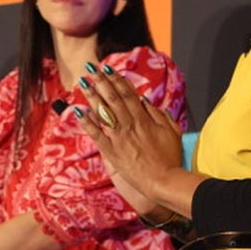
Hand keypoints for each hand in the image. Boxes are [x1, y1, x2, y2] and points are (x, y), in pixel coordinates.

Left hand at [73, 67, 182, 203]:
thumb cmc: (170, 158)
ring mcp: (119, 138)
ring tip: (83, 82)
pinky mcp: (112, 152)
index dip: (117, 80)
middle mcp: (130, 125)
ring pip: (104, 112)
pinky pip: (97, 134)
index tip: (108, 68)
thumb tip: (145, 101)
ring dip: (92, 96)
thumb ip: (158, 115)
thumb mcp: (172, 132)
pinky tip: (78, 111)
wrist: (163, 181)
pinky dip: (87, 122)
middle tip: (91, 68)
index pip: (128, 94)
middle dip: (101, 81)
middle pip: (113, 99)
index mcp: (144, 120)